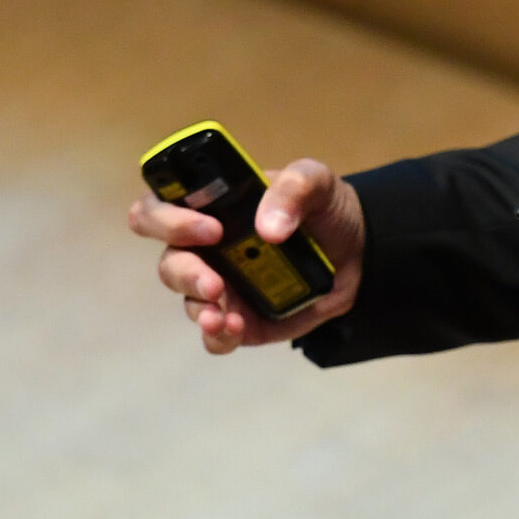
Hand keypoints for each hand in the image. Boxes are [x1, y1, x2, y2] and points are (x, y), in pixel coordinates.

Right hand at [127, 158, 364, 354]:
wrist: (359, 251)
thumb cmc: (325, 208)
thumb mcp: (316, 182)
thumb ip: (294, 188)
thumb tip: (269, 229)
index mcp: (210, 208)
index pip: (158, 209)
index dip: (168, 219)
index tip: (210, 228)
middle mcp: (205, 249)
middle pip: (169, 262)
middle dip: (185, 273)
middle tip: (216, 282)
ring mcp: (221, 286)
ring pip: (189, 302)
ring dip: (202, 309)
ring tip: (226, 315)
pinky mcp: (241, 319)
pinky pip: (215, 335)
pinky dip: (219, 336)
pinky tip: (237, 329)